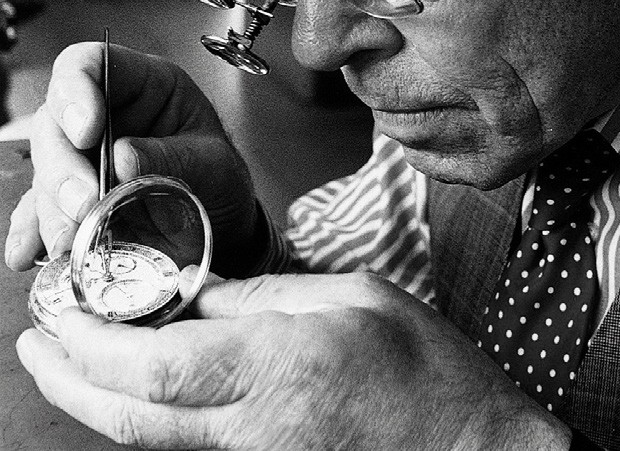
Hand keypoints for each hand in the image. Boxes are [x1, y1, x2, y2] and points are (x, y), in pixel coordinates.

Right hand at [4, 42, 259, 275]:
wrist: (222, 227)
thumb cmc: (221, 180)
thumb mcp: (215, 165)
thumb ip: (173, 158)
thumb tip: (121, 159)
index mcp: (145, 86)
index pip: (92, 63)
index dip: (76, 89)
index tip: (86, 131)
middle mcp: (107, 116)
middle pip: (55, 121)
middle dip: (62, 166)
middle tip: (84, 202)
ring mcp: (85, 158)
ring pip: (44, 169)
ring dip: (51, 206)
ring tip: (72, 238)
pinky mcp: (73, 198)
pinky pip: (39, 210)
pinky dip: (35, 232)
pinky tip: (34, 251)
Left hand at [16, 271, 570, 449]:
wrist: (469, 449)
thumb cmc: (425, 368)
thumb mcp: (355, 295)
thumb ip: (267, 294)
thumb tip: (200, 292)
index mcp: (279, 365)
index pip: (158, 362)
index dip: (93, 340)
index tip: (61, 307)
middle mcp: (253, 423)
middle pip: (130, 415)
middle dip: (68, 376)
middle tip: (36, 337)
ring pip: (147, 434)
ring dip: (95, 393)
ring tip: (69, 349)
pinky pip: (182, 442)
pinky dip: (140, 410)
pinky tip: (134, 376)